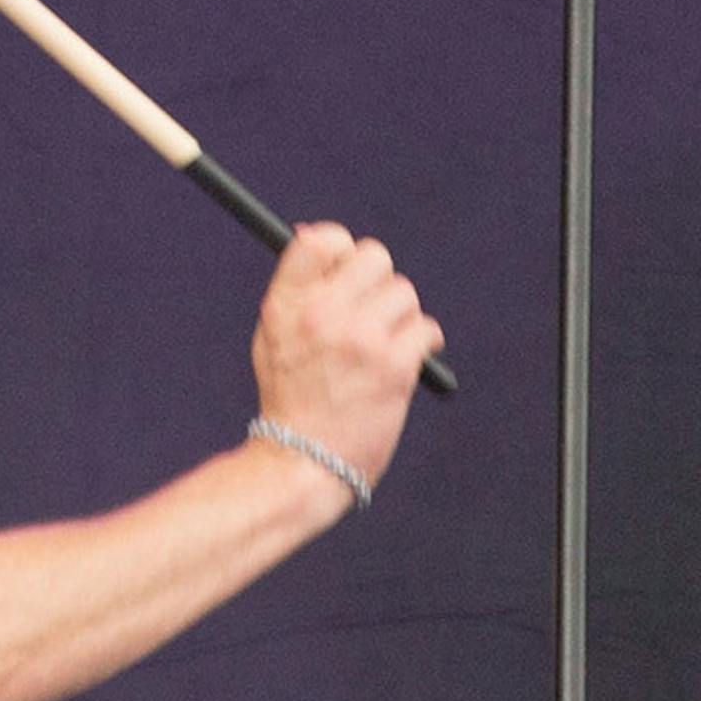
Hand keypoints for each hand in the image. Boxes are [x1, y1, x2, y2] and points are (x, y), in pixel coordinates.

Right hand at [249, 223, 444, 502]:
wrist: (302, 466)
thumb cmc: (290, 402)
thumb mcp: (274, 338)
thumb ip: (296, 289)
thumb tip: (315, 234)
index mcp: (286, 305)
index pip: (322, 240)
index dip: (342, 250)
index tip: (347, 274)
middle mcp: (321, 314)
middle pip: (374, 258)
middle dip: (379, 284)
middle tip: (372, 315)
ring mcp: (359, 339)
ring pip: (404, 294)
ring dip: (402, 319)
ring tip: (383, 350)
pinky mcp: (393, 366)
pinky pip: (425, 329)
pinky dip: (423, 344)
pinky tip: (407, 362)